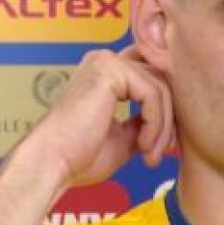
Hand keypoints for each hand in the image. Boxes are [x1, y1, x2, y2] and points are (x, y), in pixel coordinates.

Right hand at [21, 47, 175, 188]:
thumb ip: (145, 122)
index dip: (166, 109)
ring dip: (162, 128)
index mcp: (105, 72)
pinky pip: (152, 94)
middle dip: (169, 120)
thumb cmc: (80, 157)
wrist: (52, 164)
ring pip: (161, 89)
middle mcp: (106, 60)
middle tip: (163, 152)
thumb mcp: (124, 137)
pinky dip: (155, 124)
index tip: (166, 144)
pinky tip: (143, 146)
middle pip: (161, 81)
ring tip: (150, 155)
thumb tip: (171, 119)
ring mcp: (107, 61)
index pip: (153, 78)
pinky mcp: (110, 69)